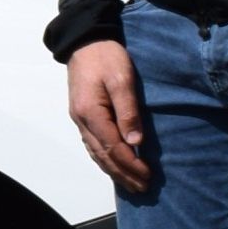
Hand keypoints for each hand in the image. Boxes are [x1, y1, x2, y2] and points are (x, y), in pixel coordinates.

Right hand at [66, 40, 150, 191]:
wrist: (85, 40)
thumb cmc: (106, 56)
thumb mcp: (122, 79)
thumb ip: (128, 111)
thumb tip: (136, 142)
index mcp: (90, 113)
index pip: (112, 147)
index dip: (130, 165)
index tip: (148, 176)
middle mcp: (81, 120)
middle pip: (102, 155)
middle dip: (123, 174)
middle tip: (142, 188)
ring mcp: (79, 119)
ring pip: (95, 153)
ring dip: (113, 170)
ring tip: (131, 183)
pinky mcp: (82, 115)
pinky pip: (93, 144)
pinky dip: (104, 159)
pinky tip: (114, 165)